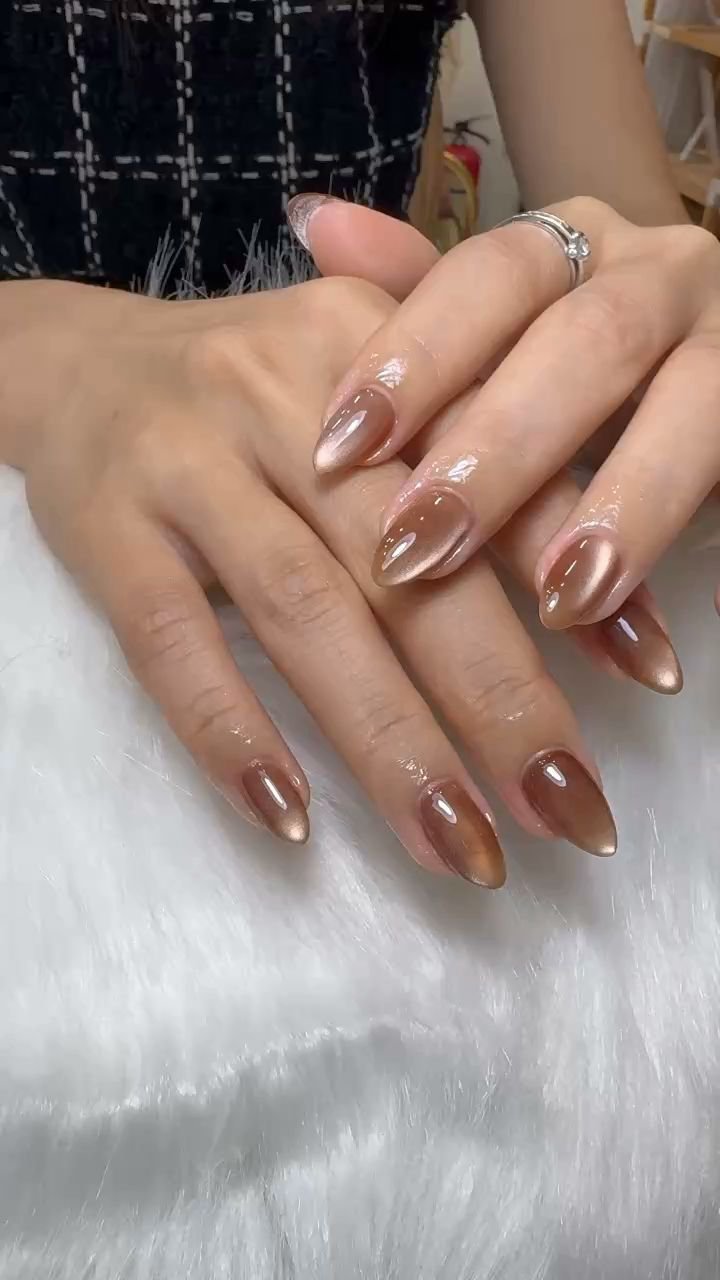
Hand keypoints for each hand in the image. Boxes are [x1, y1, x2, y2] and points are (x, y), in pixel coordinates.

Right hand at [1, 275, 617, 882]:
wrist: (83, 365)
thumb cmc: (263, 397)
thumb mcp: (378, 396)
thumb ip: (488, 473)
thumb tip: (613, 607)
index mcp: (377, 348)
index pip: (492, 467)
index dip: (575, 573)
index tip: (650, 682)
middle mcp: (282, 395)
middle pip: (406, 562)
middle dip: (498, 697)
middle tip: (568, 811)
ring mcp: (186, 462)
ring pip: (303, 612)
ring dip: (389, 740)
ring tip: (462, 846)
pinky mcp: (106, 531)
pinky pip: (171, 642)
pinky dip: (231, 731)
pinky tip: (289, 817)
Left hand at [298, 195, 718, 630]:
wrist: (708, 376)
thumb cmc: (573, 365)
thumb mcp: (496, 332)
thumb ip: (419, 295)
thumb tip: (316, 221)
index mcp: (574, 244)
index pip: (491, 274)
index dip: (417, 357)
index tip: (339, 450)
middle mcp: (661, 274)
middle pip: (587, 341)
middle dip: (500, 449)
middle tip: (419, 548)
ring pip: (692, 406)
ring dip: (625, 504)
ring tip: (560, 600)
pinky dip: (699, 536)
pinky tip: (664, 623)